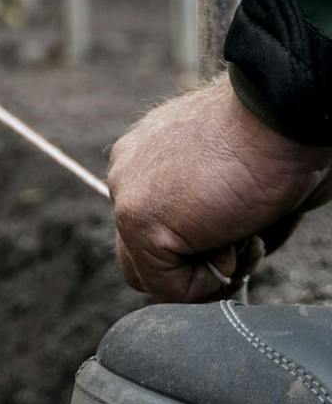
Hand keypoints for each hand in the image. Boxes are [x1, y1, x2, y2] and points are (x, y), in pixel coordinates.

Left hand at [108, 73, 331, 299]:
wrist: (278, 116)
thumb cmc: (277, 144)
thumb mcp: (236, 180)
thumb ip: (213, 214)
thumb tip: (224, 253)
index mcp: (148, 160)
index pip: (154, 229)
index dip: (202, 248)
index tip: (244, 228)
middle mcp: (128, 175)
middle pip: (145, 255)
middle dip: (199, 264)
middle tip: (243, 238)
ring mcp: (127, 196)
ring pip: (155, 276)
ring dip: (208, 274)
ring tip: (242, 235)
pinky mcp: (138, 220)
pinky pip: (167, 287)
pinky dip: (210, 284)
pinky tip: (235, 240)